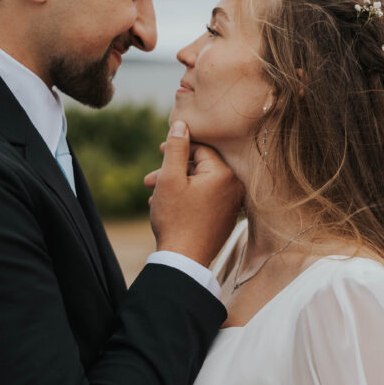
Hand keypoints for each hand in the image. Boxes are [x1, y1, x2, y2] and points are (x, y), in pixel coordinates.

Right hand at [144, 121, 242, 266]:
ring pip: (200, 185)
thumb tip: (181, 124)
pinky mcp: (225, 219)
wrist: (184, 260)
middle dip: (172, 171)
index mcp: (224, 174)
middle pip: (200, 168)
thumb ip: (175, 148)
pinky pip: (205, 200)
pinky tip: (166, 208)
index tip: (159, 152)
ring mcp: (231, 205)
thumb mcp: (170, 178)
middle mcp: (233, 188)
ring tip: (153, 197)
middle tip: (149, 180)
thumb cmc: (176, 218)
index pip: (200, 149)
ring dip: (176, 187)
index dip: (177, 148)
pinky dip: (186, 200)